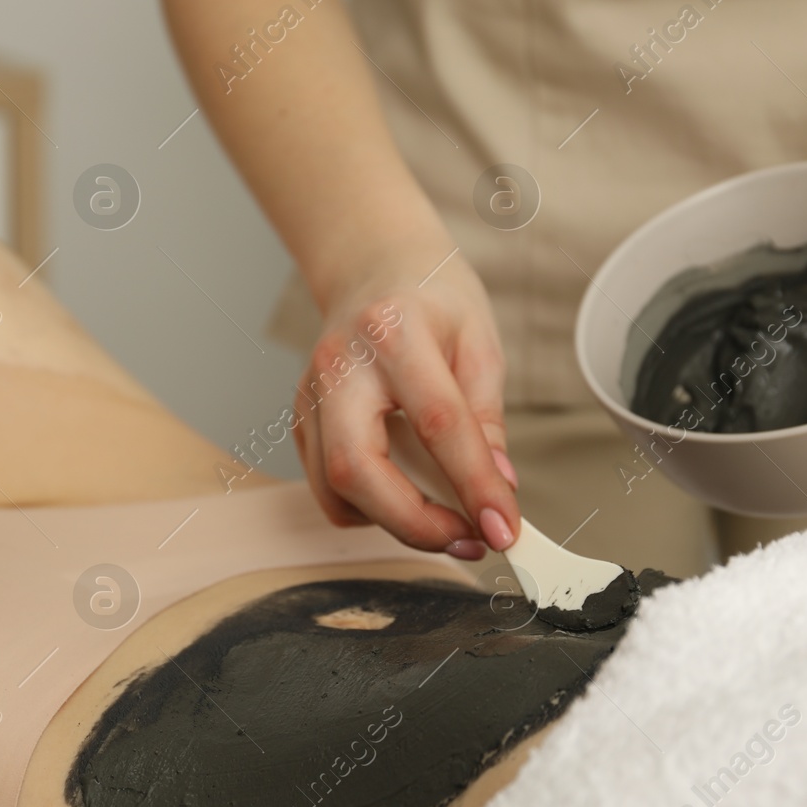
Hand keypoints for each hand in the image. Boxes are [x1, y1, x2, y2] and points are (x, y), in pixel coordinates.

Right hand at [291, 251, 519, 556]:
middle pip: (356, 469)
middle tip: (468, 538)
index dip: (474, 486)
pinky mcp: (301, 420)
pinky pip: (327, 488)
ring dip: (394, 522)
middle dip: (415, 523)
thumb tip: (498, 486)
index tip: (505, 528)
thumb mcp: (479, 343)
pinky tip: (405, 494)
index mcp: (393, 333)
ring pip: (334, 489)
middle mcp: (339, 366)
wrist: (374, 267)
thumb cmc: (431, 297)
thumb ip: (485, 418)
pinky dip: (369, 508)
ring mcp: (310, 395)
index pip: (437, 425)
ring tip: (444, 519)